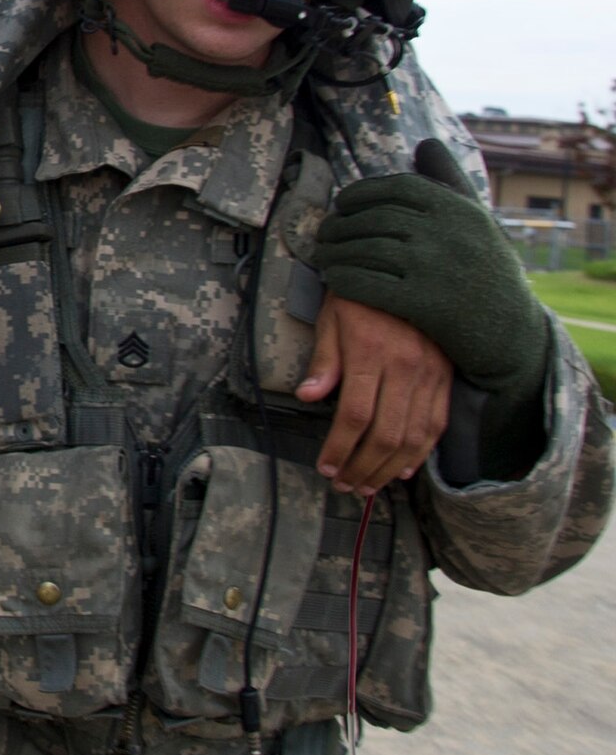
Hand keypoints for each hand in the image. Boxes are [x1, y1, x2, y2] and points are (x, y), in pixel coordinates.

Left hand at [296, 296, 450, 494]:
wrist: (410, 267)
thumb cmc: (361, 293)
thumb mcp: (331, 317)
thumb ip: (323, 360)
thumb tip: (307, 396)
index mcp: (371, 353)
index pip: (355, 416)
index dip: (340, 448)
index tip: (326, 467)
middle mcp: (406, 368)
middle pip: (385, 434)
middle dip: (363, 467)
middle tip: (344, 486)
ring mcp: (431, 374)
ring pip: (413, 437)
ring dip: (389, 468)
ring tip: (368, 487)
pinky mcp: (446, 377)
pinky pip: (436, 424)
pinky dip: (421, 452)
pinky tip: (404, 469)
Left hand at [314, 139, 545, 399]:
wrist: (513, 334)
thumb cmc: (489, 272)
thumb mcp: (479, 220)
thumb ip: (450, 180)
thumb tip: (426, 142)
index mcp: (460, 209)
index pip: (397, 188)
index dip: (361, 193)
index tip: (342, 203)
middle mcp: (448, 233)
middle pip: (375, 219)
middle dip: (340, 225)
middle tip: (323, 234)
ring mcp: (436, 268)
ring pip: (365, 250)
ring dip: (334, 252)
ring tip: (322, 256)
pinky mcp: (424, 304)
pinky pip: (367, 284)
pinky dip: (342, 279)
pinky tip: (333, 280)